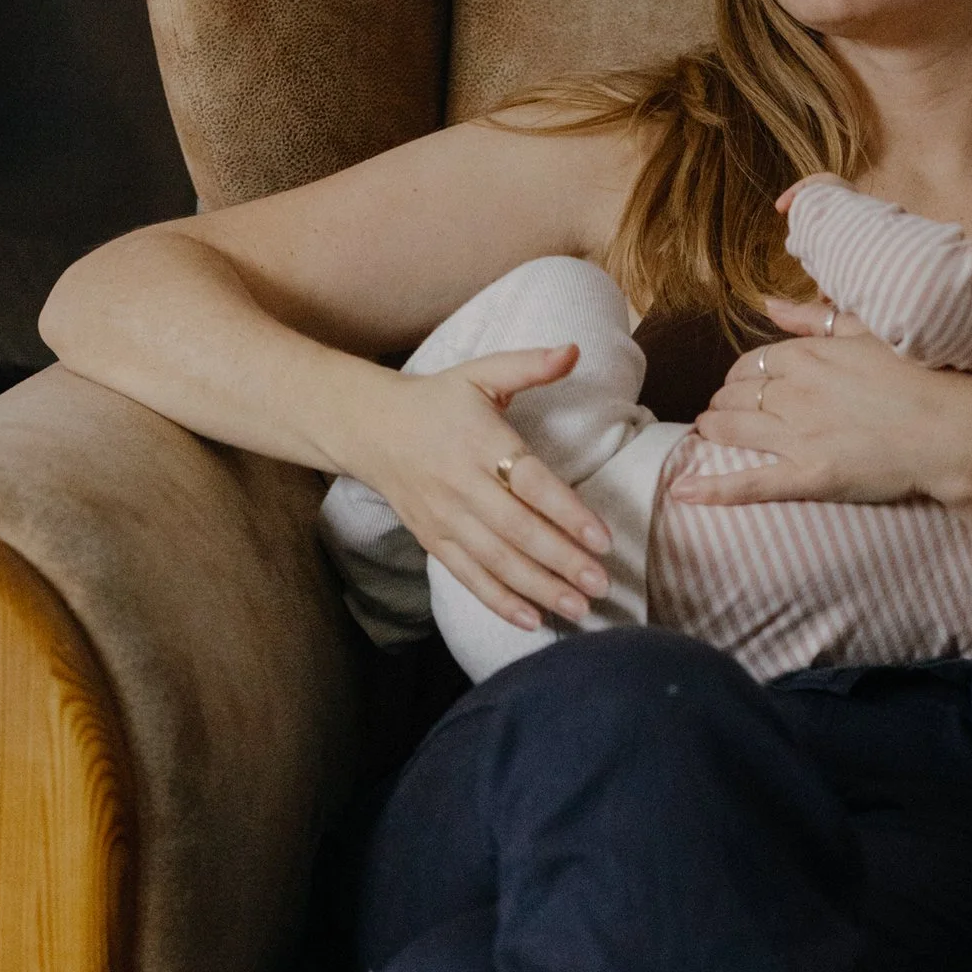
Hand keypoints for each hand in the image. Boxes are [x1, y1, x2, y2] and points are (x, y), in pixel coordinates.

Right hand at [334, 345, 611, 629]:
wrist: (369, 427)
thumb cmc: (437, 401)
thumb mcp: (480, 374)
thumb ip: (529, 365)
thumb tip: (575, 349)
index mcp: (479, 441)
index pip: (529, 481)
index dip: (566, 511)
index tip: (602, 537)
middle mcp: (460, 484)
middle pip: (516, 529)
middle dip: (561, 560)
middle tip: (602, 583)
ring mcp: (444, 517)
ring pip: (495, 560)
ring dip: (538, 588)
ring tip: (579, 608)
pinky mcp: (433, 540)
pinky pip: (468, 576)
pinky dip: (498, 601)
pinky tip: (532, 621)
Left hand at [681, 323, 971, 508]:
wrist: (953, 429)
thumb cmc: (922, 378)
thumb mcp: (869, 331)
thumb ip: (814, 318)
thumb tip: (769, 302)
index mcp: (807, 354)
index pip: (753, 362)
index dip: (741, 376)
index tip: (741, 385)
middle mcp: (793, 390)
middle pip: (737, 394)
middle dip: (724, 402)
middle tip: (721, 412)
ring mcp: (798, 434)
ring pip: (733, 429)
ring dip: (714, 429)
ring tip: (706, 433)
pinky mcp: (809, 475)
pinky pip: (749, 483)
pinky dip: (712, 489)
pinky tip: (681, 492)